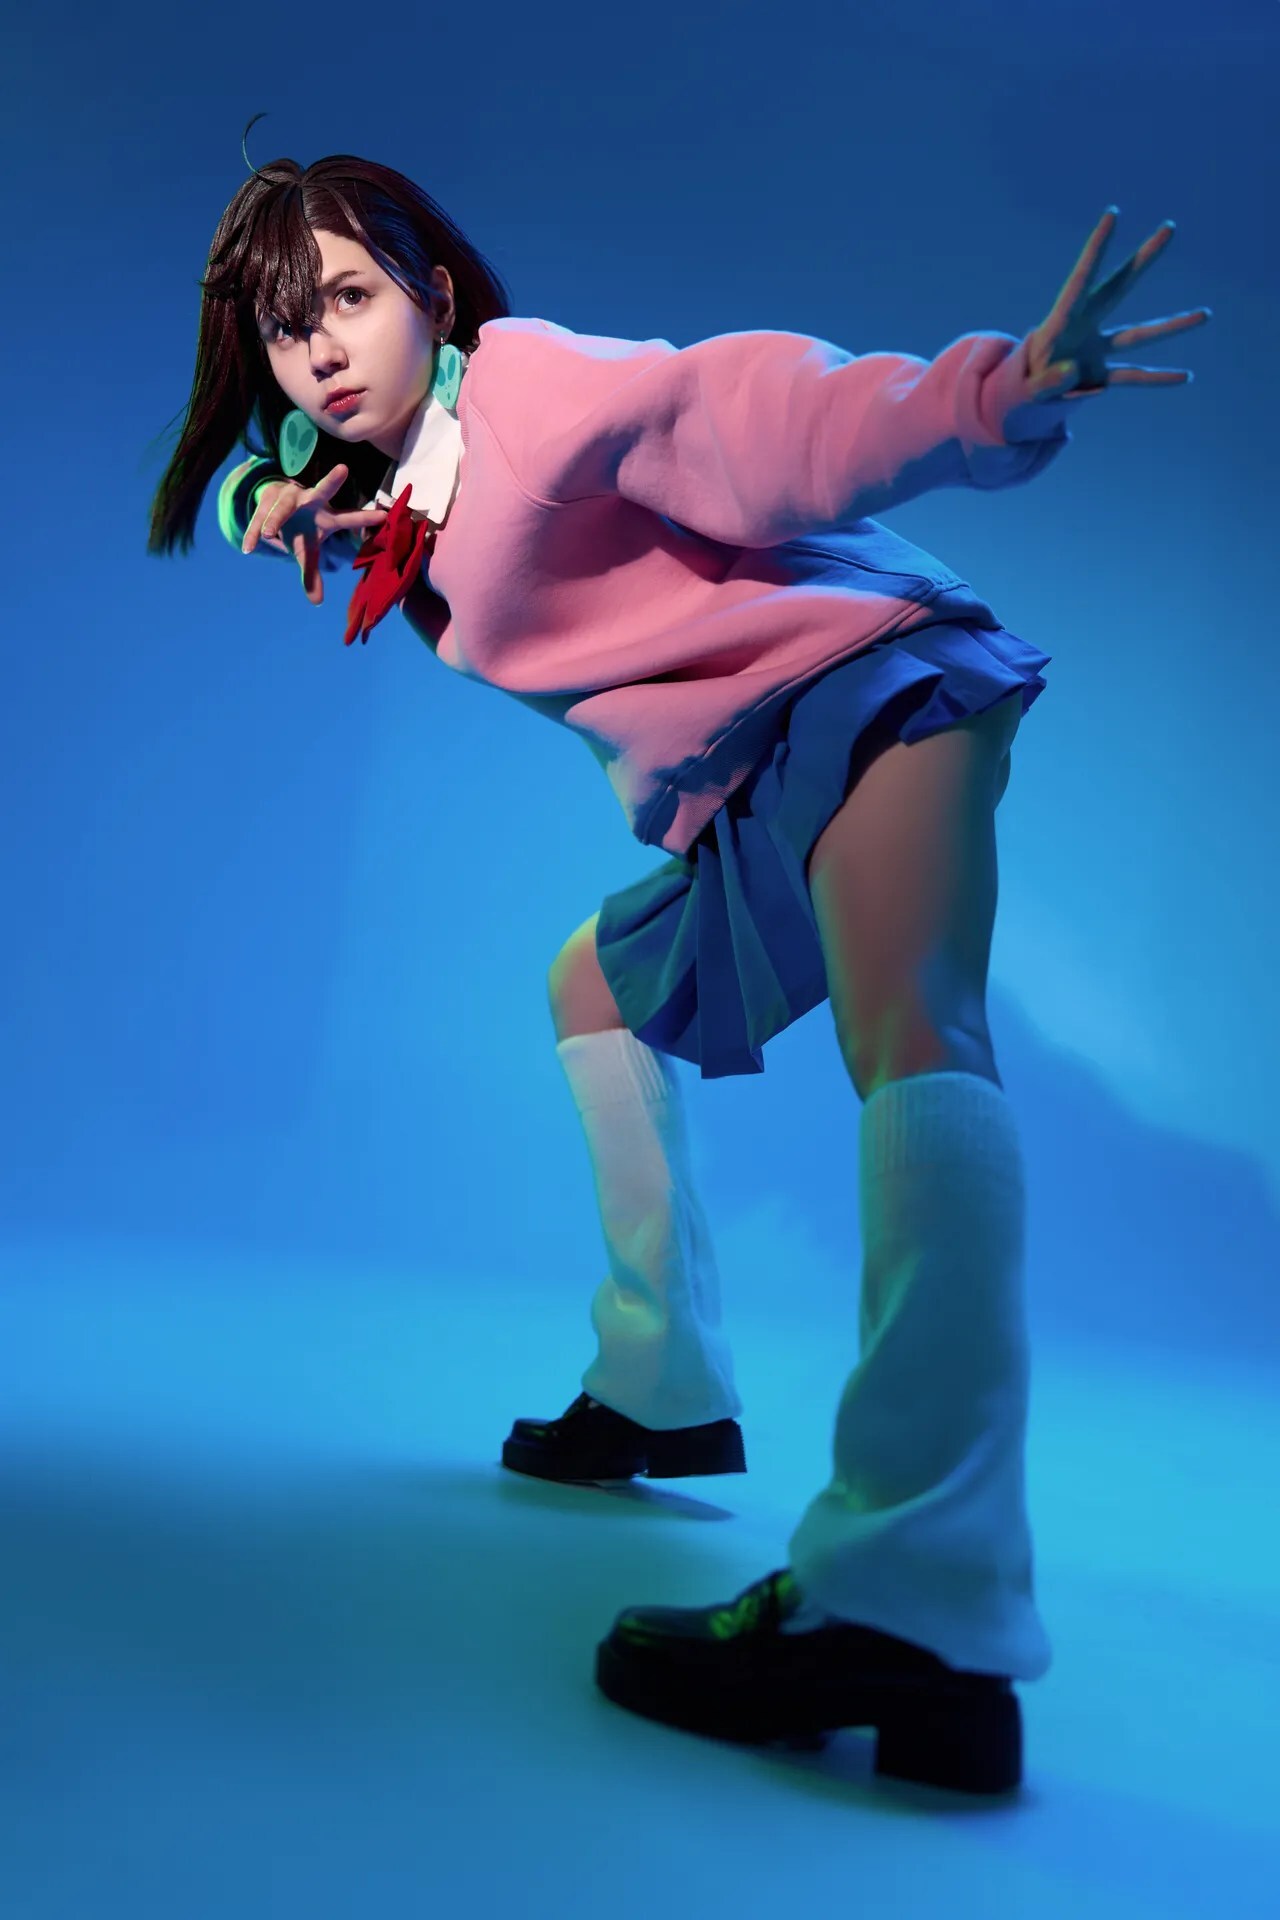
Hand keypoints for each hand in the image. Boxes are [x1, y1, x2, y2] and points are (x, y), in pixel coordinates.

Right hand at [241, 462, 388, 604]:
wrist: (272, 506)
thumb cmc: (299, 529)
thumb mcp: (306, 552)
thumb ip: (311, 573)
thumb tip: (317, 602)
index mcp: (326, 516)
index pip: (348, 517)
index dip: (365, 517)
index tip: (385, 515)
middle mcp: (310, 501)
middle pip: (323, 490)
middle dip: (332, 481)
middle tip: (344, 469)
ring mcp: (288, 497)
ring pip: (283, 506)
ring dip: (277, 518)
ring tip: (269, 533)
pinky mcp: (266, 500)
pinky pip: (258, 518)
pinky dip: (253, 533)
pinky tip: (248, 548)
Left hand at [1021, 206, 1211, 400]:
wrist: (1023, 397)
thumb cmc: (1022, 385)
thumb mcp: (1027, 387)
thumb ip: (1046, 381)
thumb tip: (1073, 371)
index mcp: (1059, 322)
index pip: (1080, 279)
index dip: (1096, 248)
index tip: (1113, 214)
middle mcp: (1085, 327)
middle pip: (1119, 289)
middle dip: (1143, 260)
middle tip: (1170, 228)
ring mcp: (1097, 349)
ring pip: (1138, 335)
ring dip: (1171, 326)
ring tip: (1205, 315)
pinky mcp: (1102, 375)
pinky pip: (1133, 376)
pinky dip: (1157, 379)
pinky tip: (1185, 377)